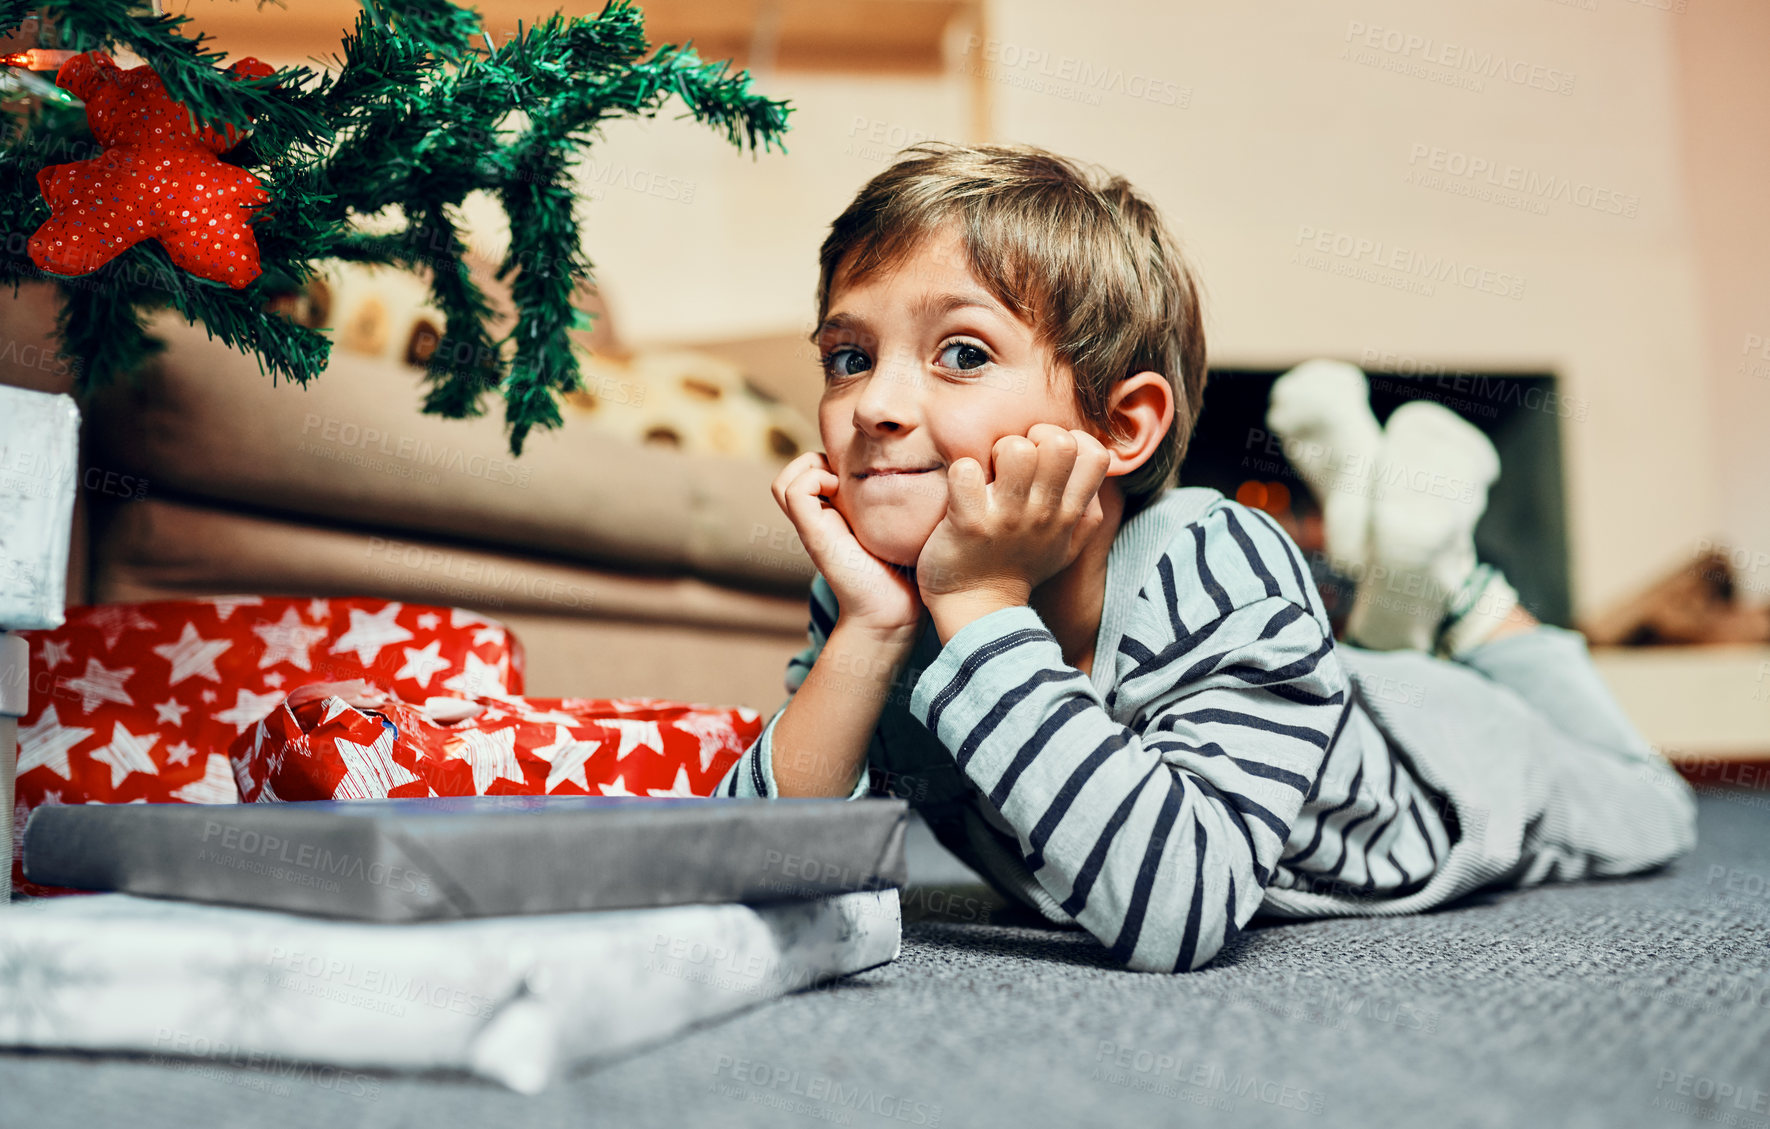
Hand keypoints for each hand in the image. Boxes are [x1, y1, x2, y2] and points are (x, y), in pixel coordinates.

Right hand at [772, 451, 923, 636]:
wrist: (894, 612)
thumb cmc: (907, 573)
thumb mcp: (903, 529)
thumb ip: (902, 507)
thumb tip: (932, 478)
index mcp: (838, 516)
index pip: (815, 474)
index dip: (835, 458)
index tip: (868, 465)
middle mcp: (821, 520)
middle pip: (793, 476)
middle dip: (819, 459)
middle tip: (853, 469)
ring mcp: (812, 527)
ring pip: (784, 481)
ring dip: (809, 466)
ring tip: (842, 479)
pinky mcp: (812, 533)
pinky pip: (792, 489)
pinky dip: (812, 478)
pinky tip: (841, 489)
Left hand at [916, 424, 1109, 639]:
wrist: (979, 610)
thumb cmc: (1021, 566)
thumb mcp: (1068, 546)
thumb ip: (1086, 509)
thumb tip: (1093, 466)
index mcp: (1068, 514)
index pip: (1096, 455)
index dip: (1071, 441)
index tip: (1046, 457)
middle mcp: (1043, 513)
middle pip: (1059, 444)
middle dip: (1033, 438)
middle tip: (1013, 460)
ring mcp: (1007, 518)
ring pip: (1016, 450)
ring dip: (997, 452)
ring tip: (989, 474)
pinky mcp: (969, 522)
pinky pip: (966, 471)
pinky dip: (961, 473)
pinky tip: (962, 490)